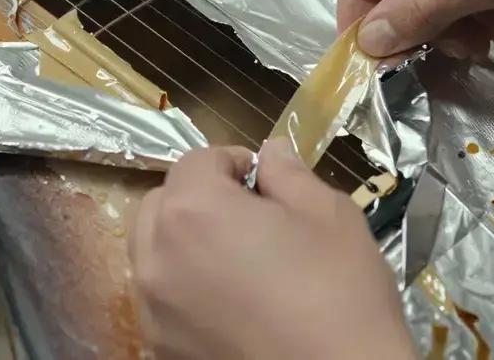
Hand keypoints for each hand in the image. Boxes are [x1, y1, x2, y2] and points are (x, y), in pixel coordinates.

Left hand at [128, 141, 415, 359]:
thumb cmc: (340, 294)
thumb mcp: (329, 215)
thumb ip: (289, 174)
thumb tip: (270, 153)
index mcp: (193, 212)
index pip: (195, 162)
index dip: (232, 161)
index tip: (263, 180)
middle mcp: (156, 258)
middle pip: (161, 206)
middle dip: (198, 199)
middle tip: (250, 217)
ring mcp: (154, 312)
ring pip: (153, 256)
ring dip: (184, 244)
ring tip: (238, 263)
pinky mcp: (162, 353)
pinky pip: (162, 305)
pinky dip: (186, 293)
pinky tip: (233, 308)